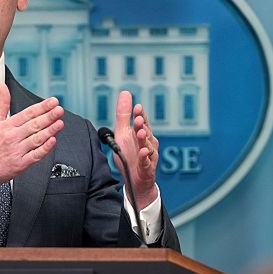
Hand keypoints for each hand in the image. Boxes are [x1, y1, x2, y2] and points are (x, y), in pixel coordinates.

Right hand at [0, 83, 64, 197]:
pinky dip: (44, 148)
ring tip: (60, 123)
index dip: (42, 107)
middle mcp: (12, 137)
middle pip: (34, 124)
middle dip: (49, 116)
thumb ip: (2, 104)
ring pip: (36, 138)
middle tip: (59, 110)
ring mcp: (17, 151)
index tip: (53, 102)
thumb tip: (2, 86)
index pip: (27, 113)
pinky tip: (53, 141)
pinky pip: (35, 155)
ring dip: (50, 130)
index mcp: (7, 126)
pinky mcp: (20, 164)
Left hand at [114, 90, 158, 209]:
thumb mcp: (123, 133)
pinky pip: (146, 162)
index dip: (141, 114)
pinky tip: (142, 151)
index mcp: (141, 134)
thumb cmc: (130, 155)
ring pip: (147, 146)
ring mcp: (149, 155)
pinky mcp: (147, 168)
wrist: (135, 180)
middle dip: (142, 125)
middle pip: (146, 132)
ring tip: (140, 133)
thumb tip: (126, 93)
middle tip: (138, 119)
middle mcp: (147, 143)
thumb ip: (124, 115)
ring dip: (143, 139)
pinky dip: (144, 157)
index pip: (143, 121)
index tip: (137, 107)